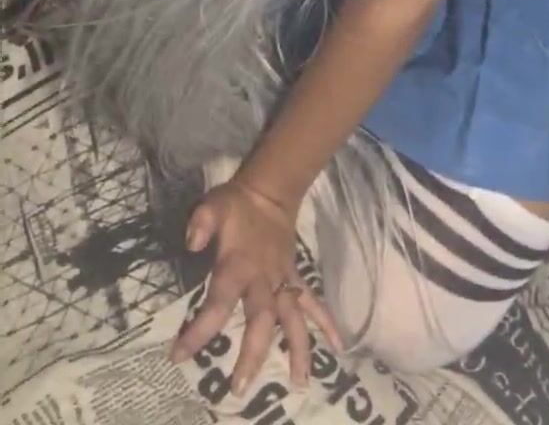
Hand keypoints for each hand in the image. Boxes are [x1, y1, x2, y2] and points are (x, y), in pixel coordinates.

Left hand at [169, 177, 343, 394]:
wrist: (270, 193)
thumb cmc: (236, 205)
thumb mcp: (212, 206)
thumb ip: (201, 222)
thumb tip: (192, 242)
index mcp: (238, 267)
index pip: (217, 303)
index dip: (199, 330)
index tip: (178, 355)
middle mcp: (263, 279)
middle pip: (261, 321)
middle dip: (252, 354)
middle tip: (240, 388)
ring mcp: (283, 280)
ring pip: (294, 318)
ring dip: (298, 350)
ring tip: (299, 383)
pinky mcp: (295, 278)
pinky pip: (313, 302)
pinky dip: (327, 322)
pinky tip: (338, 346)